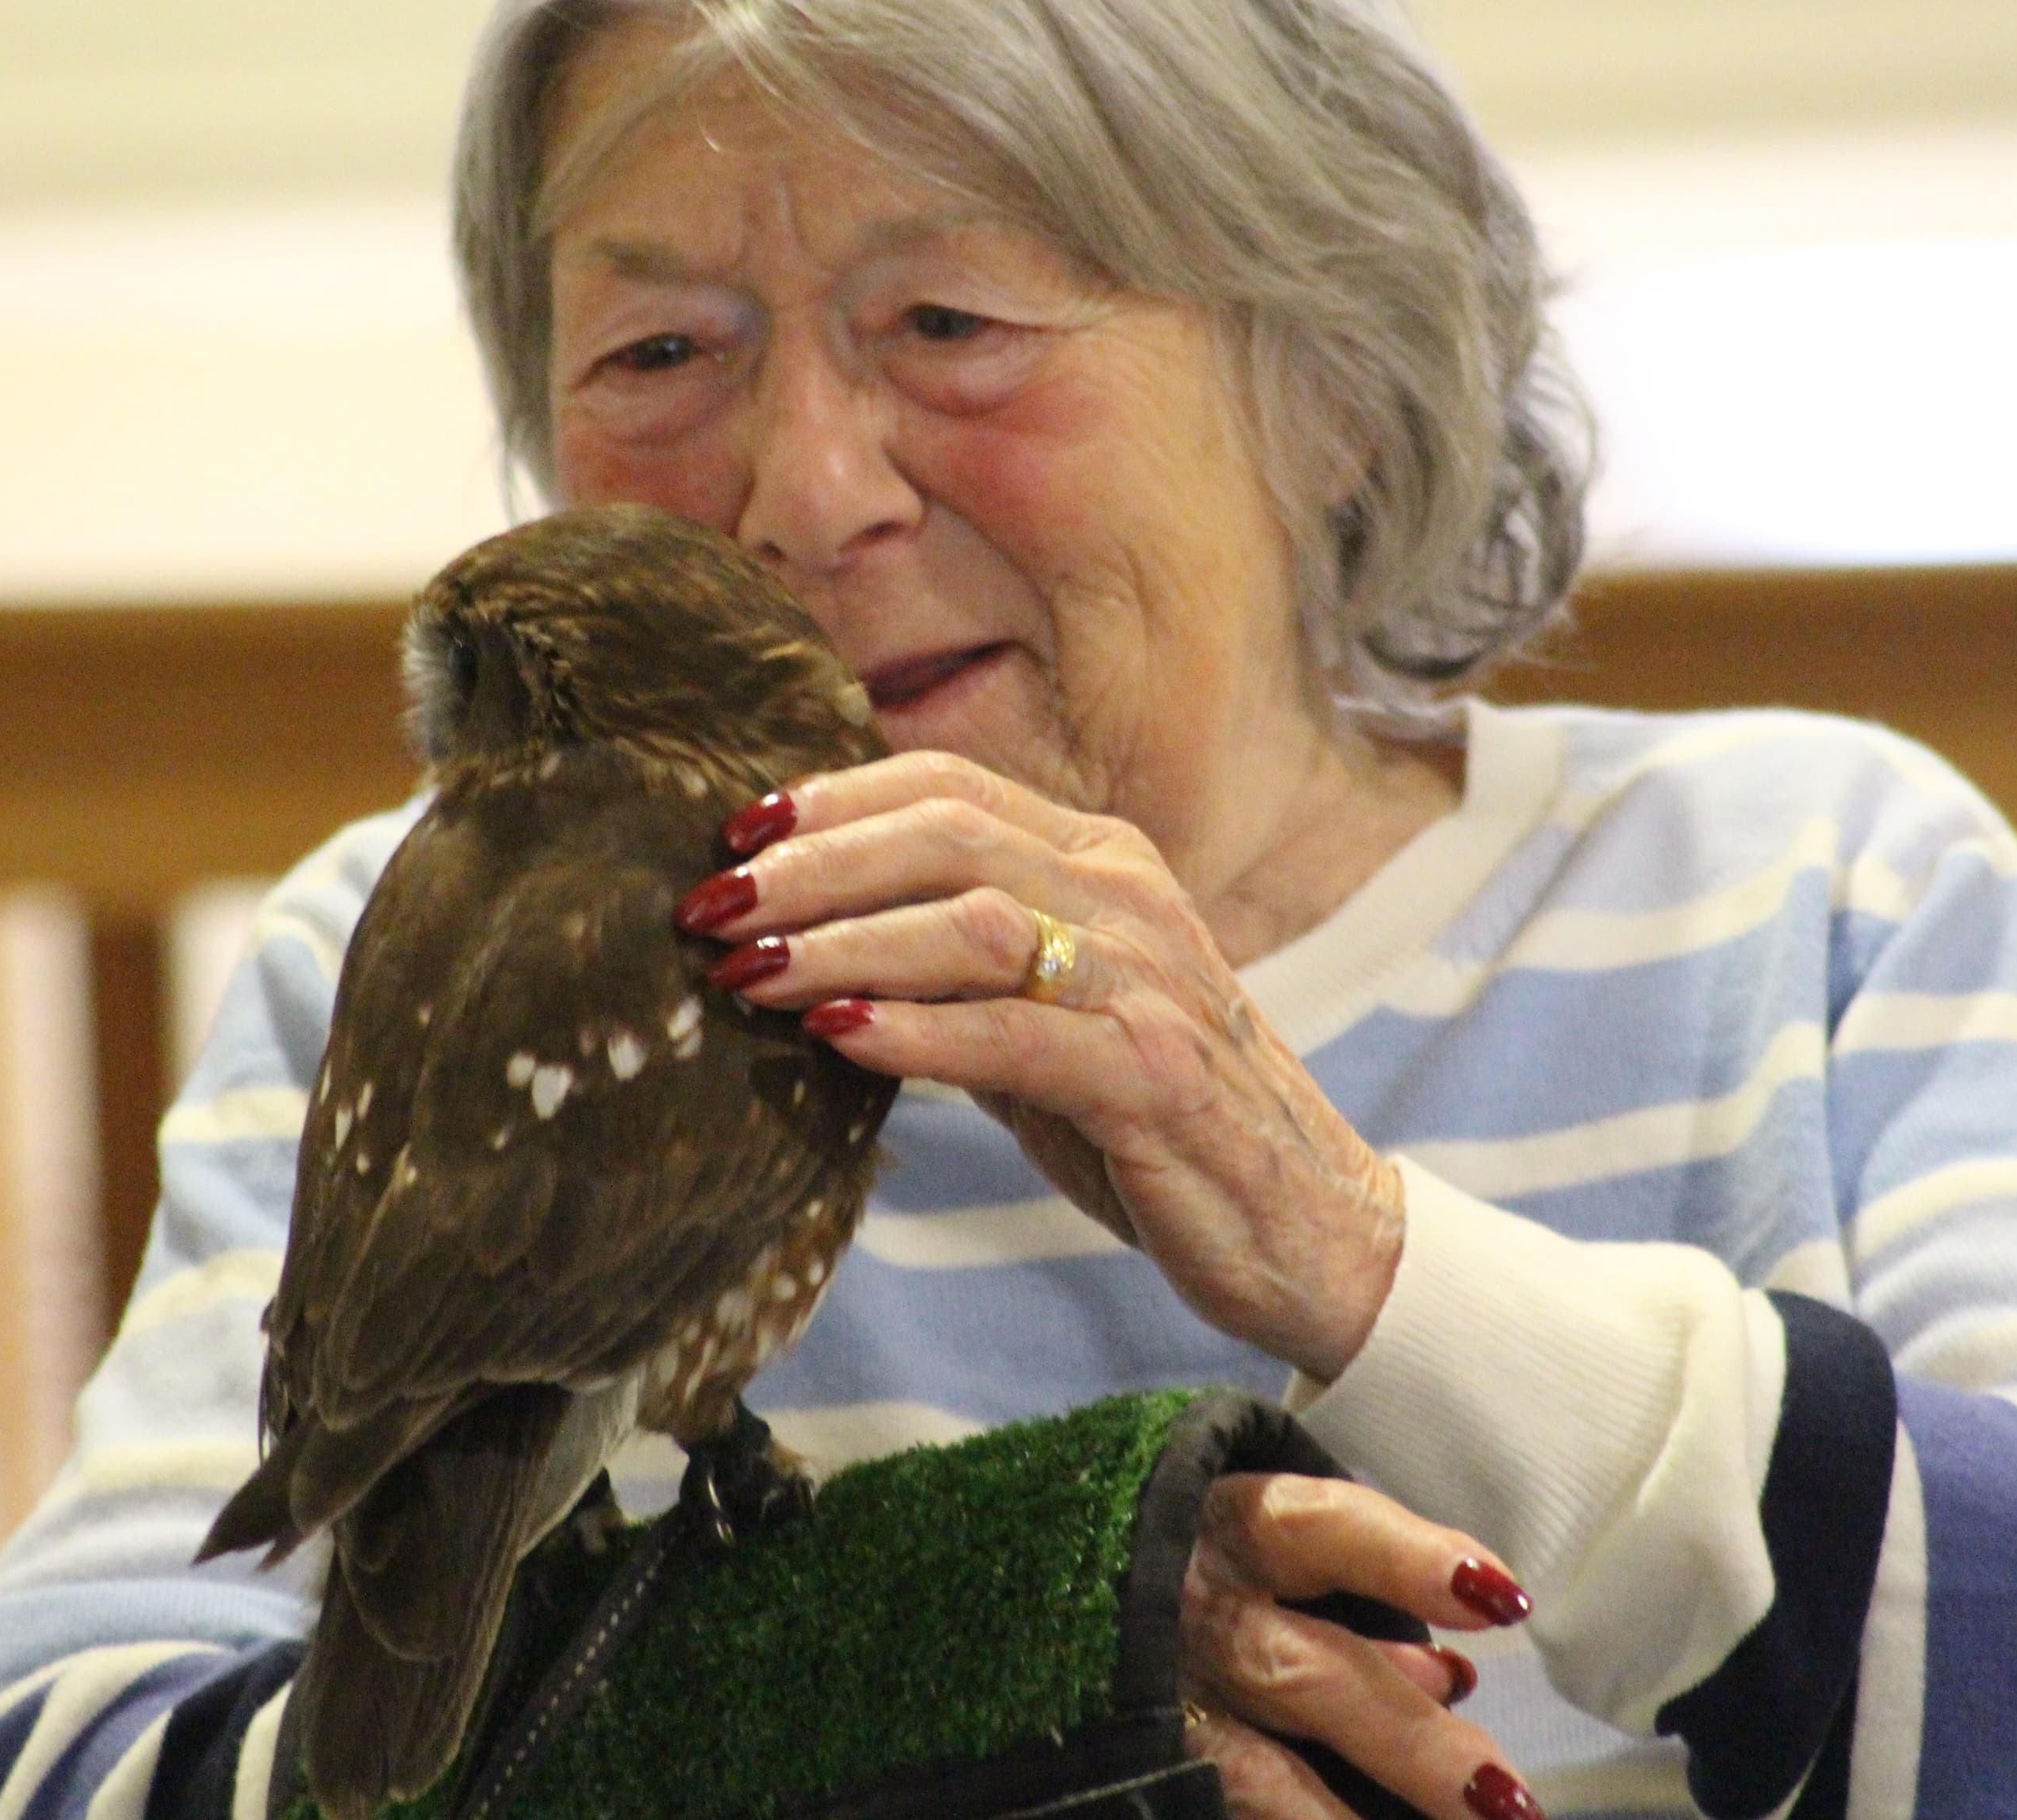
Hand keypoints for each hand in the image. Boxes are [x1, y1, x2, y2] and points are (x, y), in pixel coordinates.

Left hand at [678, 751, 1401, 1382]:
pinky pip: (1015, 1035)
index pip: (950, 788)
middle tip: (709, 906)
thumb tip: (806, 950)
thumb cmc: (1155, 1123)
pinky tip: (836, 1039)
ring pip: (973, 922)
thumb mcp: (1046, 1022)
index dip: (833, 800)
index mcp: (1102, 863)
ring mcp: (1144, 983)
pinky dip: (917, 1032)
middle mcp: (1128, 899)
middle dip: (812, 866)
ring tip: (747, 971)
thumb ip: (955, 973)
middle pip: (947, 837)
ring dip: (843, 941)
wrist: (1306, 1228)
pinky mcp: (1151, 1077)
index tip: (731, 835)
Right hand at [1184, 1473, 1542, 1819]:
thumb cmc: (1212, 1555)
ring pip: (1261, 1772)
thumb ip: (1363, 1583)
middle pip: (1311, 1674)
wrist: (1061, 1587)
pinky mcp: (1149, 1758)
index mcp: (1234, 1527)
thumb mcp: (1272, 1535)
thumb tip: (1454, 1680)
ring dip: (1347, 1818)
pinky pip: (1231, 1801)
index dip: (1409, 1562)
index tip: (1502, 1601)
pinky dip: (1302, 1819)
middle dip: (1410, 1740)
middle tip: (1505, 1798)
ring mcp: (1166, 1699)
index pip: (1323, 1528)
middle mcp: (1196, 1612)